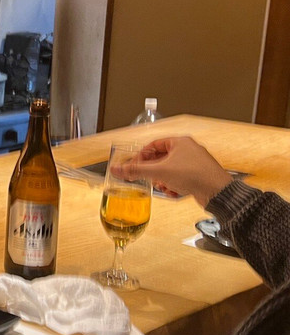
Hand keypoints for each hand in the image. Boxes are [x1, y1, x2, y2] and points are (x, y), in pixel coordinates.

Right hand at [112, 136, 231, 206]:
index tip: (135, 165)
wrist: (217, 192)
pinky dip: (173, 185)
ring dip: (162, 179)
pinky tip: (173, 190)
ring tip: (163, 185)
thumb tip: (117, 169)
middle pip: (160, 158)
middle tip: (148, 177)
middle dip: (153, 171)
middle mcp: (188, 150)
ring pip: (169, 170)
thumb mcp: (159, 172)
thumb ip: (136, 170)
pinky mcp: (197, 176)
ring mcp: (193, 163)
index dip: (142, 156)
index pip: (153, 145)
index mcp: (180, 142)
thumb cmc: (195, 175)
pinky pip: (179, 178)